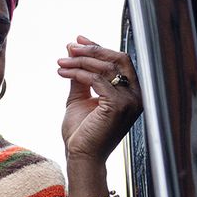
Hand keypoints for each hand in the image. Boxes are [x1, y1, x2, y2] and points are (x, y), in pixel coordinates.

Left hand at [56, 35, 142, 164]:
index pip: (119, 62)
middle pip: (118, 59)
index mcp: (131, 93)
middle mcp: (136, 95)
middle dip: (92, 49)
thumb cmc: (82, 132)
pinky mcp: (117, 106)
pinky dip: (78, 72)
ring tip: (60, 61)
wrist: (81, 156)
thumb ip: (80, 77)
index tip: (78, 40)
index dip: (99, 47)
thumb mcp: (80, 98)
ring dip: (80, 60)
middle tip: (70, 47)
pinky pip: (96, 80)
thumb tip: (73, 51)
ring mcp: (130, 101)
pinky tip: (63, 72)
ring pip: (106, 67)